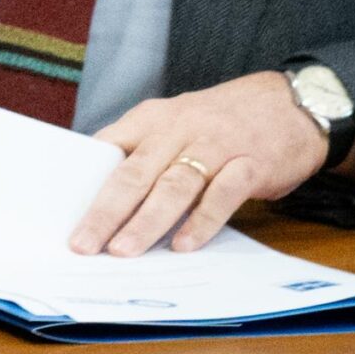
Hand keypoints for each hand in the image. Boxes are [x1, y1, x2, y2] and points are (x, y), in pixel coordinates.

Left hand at [70, 71, 328, 255]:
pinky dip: (202, 220)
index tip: (64, 217)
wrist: (291, 103)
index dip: (84, 185)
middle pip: (133, 173)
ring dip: (147, 220)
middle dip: (106, 212)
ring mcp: (215, 146)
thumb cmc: (221, 123)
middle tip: (84, 245)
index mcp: (151, 119)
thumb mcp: (174, 125)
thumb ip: (143, 153)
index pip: (106, 151)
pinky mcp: (251, 164)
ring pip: (173, 185)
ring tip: (124, 250)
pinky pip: (223, 194)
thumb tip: (103, 200)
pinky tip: (184, 244)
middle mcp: (178, 129)